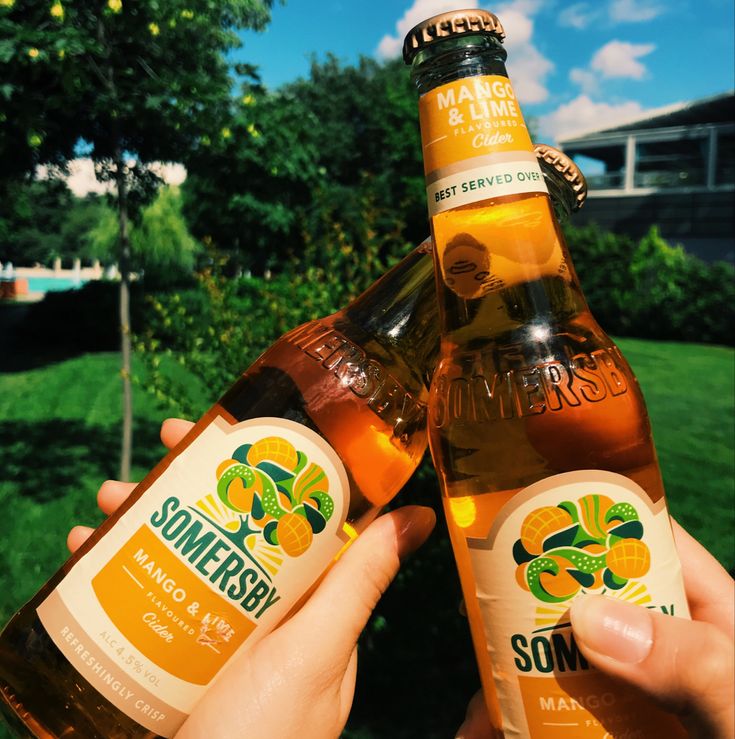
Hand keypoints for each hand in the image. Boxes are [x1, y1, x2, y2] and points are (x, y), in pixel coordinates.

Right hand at [68, 418, 435, 738]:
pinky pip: (143, 592)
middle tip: (164, 446)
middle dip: (196, 477)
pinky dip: (111, 566)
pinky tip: (81, 551)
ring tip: (105, 499)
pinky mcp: (169, 653)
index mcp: (306, 600)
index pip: (293, 510)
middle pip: (231, 521)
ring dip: (143, 513)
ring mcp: (214, 630)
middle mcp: (262, 609)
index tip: (239, 427)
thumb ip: (361, 584)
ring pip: (182, 548)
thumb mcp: (312, 652)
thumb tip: (423, 514)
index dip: (268, 463)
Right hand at [455, 520, 734, 738]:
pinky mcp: (613, 723)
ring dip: (508, 683)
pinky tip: (486, 736)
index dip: (576, 521)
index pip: (633, 540)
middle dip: (519, 613)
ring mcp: (631, 686)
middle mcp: (656, 638)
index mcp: (699, 607)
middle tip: (471, 620)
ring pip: (557, 664)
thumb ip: (694, 664)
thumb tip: (587, 617)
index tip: (514, 526)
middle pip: (576, 603)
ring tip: (475, 719)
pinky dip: (517, 724)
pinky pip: (556, 717)